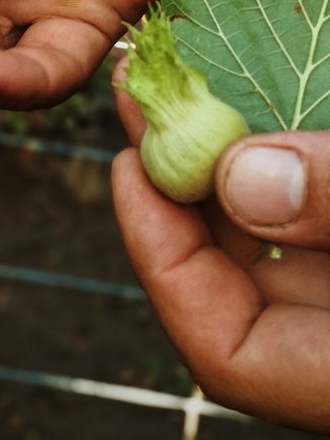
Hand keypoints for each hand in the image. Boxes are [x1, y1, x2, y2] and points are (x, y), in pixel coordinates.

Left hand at [112, 62, 329, 431]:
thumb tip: (239, 179)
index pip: (228, 354)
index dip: (162, 260)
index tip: (128, 169)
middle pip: (236, 284)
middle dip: (177, 187)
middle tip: (142, 98)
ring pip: (272, 244)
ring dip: (221, 166)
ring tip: (180, 86)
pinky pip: (310, 217)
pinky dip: (276, 166)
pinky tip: (248, 108)